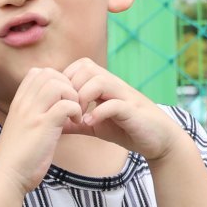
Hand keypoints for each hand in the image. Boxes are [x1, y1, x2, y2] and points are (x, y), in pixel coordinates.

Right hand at [0, 68, 82, 192]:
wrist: (6, 177)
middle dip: (67, 86)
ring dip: (73, 97)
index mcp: (18, 102)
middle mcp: (23, 103)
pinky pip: (66, 104)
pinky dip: (76, 111)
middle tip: (73, 106)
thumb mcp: (23, 128)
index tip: (62, 99)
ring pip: (58, 84)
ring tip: (75, 114)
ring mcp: (32, 113)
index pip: (37, 73)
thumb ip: (35, 114)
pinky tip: (75, 123)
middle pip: (49, 74)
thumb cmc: (17, 157)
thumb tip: (53, 108)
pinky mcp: (43, 126)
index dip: (56, 80)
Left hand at [62, 58, 180, 161]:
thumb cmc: (125, 129)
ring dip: (83, 97)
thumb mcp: (94, 125)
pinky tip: (90, 123)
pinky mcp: (133, 111)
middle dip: (72, 88)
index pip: (79, 66)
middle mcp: (114, 85)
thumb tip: (50, 122)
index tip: (60, 102)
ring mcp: (124, 96)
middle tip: (67, 109)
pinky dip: (99, 112)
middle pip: (86, 68)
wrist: (157, 140)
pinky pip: (114, 104)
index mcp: (103, 84)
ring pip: (99, 80)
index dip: (65, 81)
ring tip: (78, 116)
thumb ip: (74, 122)